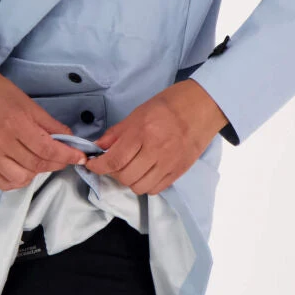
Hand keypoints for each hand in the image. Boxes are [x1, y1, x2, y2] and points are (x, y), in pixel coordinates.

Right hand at [0, 66, 87, 190]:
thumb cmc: (3, 94)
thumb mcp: (31, 105)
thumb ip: (52, 126)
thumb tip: (71, 143)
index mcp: (15, 124)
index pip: (46, 149)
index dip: (66, 156)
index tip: (79, 157)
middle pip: (36, 165)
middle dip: (56, 164)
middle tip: (63, 158)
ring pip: (21, 178)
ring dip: (37, 172)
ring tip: (39, 160)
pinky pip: (4, 183)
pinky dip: (18, 180)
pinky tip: (23, 168)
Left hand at [82, 79, 227, 194]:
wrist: (202, 107)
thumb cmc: (168, 105)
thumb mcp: (138, 112)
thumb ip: (117, 132)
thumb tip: (99, 146)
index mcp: (143, 132)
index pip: (115, 160)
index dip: (98, 166)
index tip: (92, 165)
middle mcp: (156, 151)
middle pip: (125, 177)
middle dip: (113, 173)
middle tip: (112, 163)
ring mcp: (169, 164)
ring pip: (139, 187)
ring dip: (129, 180)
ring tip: (130, 168)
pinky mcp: (179, 172)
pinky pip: (155, 189)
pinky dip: (145, 185)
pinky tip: (144, 173)